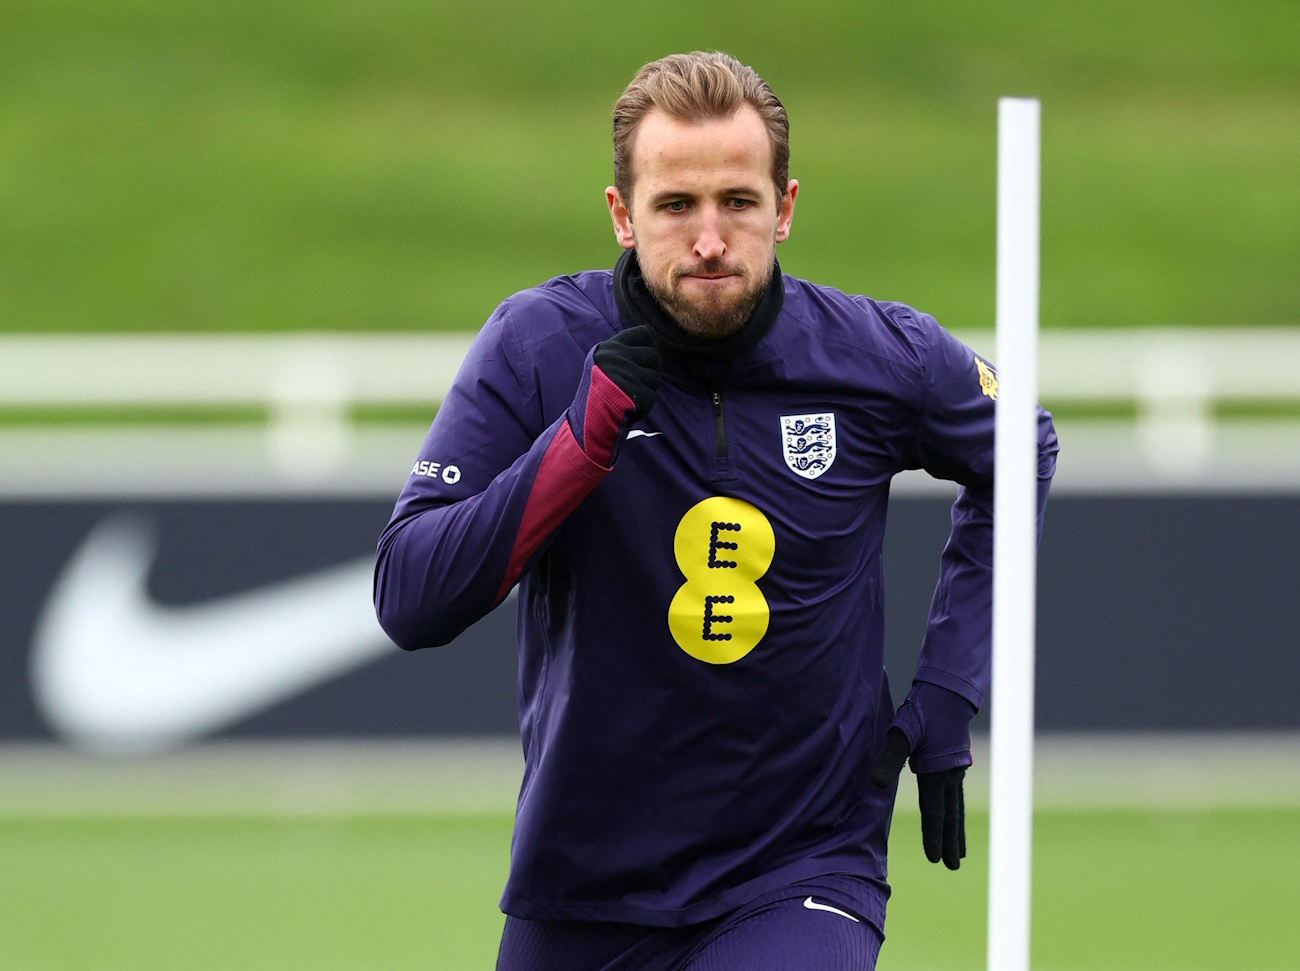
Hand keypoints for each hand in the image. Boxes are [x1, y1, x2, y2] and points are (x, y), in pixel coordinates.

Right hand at [567, 326, 660, 466]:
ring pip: (655, 377)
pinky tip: (627, 408)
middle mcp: (615, 357)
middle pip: (653, 356)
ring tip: (626, 397)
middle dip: (648, 372)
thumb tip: (654, 345)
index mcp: (607, 348)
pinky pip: (651, 396)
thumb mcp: (604, 366)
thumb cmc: (597, 395)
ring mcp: (625, 374)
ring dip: (646, 389)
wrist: (585, 424)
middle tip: (631, 386)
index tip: (639, 363)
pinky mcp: (634, 393)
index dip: (647, 348)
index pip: (645, 333)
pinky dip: (643, 406)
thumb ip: (625, 353)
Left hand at [868, 682, 975, 870]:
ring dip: (956, 830)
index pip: (935, 813)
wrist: (947, 691)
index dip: (934, 837)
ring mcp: (956, 768)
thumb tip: (875, 785)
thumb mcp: (901, 733)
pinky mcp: (955, 759)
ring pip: (956, 807)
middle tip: (952, 866)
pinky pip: (956, 794)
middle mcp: (950, 775)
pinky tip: (955, 815)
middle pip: (950, 816)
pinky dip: (956, 810)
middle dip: (950, 842)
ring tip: (959, 851)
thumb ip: (889, 759)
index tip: (936, 859)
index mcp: (937, 773)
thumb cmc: (923, 711)